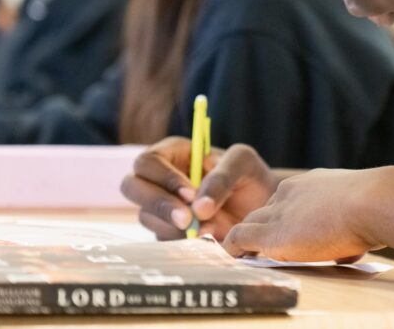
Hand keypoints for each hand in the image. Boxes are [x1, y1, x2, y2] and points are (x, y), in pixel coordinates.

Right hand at [121, 139, 278, 240]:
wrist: (261, 208)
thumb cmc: (250, 176)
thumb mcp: (243, 163)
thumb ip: (221, 177)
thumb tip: (198, 208)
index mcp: (173, 152)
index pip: (148, 161)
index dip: (164, 178)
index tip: (191, 194)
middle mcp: (160, 178)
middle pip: (132, 187)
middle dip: (159, 204)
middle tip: (187, 219)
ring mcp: (161, 206)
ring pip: (146, 216)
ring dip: (175, 226)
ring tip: (212, 227)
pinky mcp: (167, 231)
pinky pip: (162, 238)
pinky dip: (183, 241)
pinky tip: (210, 237)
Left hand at [223, 168, 382, 262]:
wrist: (372, 201)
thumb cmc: (377, 208)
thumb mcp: (361, 212)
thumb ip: (349, 229)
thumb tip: (352, 252)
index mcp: (312, 185)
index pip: (287, 201)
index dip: (284, 219)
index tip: (288, 233)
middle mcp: (290, 192)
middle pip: (264, 210)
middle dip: (261, 228)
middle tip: (257, 247)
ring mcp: (279, 212)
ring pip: (249, 223)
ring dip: (244, 239)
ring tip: (239, 255)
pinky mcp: (272, 234)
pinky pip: (239, 238)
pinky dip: (232, 248)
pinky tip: (231, 259)